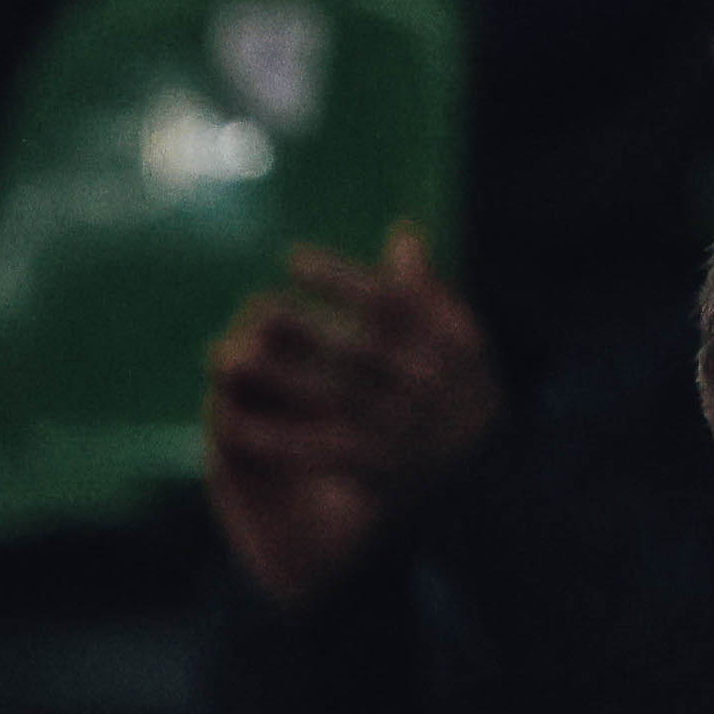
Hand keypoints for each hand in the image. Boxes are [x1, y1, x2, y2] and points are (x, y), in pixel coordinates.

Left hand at [201, 231, 496, 605]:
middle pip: (355, 350)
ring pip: (331, 398)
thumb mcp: (458, 341)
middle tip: (253, 305)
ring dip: (279, 379)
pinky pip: (316, 450)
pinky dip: (275, 438)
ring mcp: (400, 428)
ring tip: (229, 358)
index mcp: (447, 343)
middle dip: (303, 327)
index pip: (390, 301)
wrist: (483, 478)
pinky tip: (233, 424)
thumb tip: (403, 235)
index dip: (339, 278)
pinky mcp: (374, 468)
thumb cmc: (460, 394)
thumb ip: (426, 292)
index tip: (293, 260)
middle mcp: (425, 385)